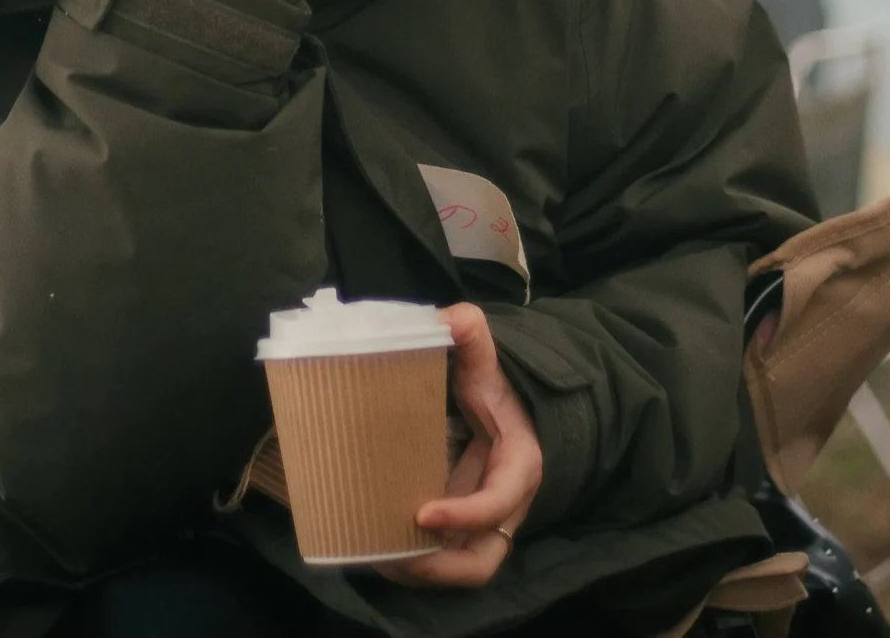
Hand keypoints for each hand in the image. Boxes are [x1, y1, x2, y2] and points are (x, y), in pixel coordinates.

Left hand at [377, 304, 541, 588]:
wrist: (501, 407)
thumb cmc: (493, 390)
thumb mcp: (486, 363)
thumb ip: (472, 336)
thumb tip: (447, 317)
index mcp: (517, 468)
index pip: (498, 504)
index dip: (464, 514)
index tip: (421, 513)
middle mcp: (503, 507)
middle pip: (480, 560)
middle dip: (437, 568)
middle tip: (389, 557)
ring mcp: (480, 524)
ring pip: (458, 568)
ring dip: (418, 573)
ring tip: (373, 559)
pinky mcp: (459, 528)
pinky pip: (440, 558)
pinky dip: (411, 562)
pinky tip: (372, 548)